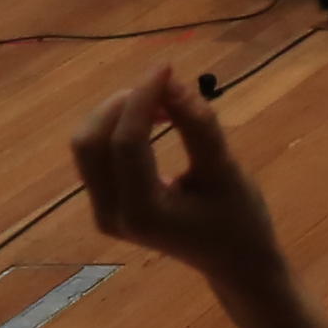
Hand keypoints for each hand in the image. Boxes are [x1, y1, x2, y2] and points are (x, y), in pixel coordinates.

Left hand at [75, 63, 288, 292]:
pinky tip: (153, 120)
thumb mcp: (225, 171)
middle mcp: (111, 214)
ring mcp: (103, 212)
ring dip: (117, 114)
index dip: (143, 98)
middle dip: (121, 104)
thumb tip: (174, 84)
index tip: (167, 67)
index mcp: (141, 211)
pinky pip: (96, 156)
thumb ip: (199, 127)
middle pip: (90, 142)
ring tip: (161, 103)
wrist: (233, 261)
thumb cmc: (239, 219)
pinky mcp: (106, 204)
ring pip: (87, 146)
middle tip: (163, 86)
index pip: (126, 142)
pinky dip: (118, 128)